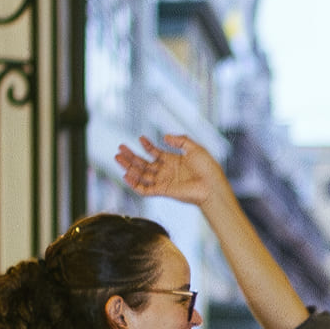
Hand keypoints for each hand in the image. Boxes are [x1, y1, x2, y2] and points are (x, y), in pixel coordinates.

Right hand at [114, 132, 230, 206]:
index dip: (147, 146)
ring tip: (118, 158)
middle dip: (131, 157)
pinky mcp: (163, 191)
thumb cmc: (207, 168)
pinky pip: (145, 189)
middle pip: (144, 164)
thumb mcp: (195, 148)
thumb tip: (165, 136)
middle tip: (119, 149)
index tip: (140, 138)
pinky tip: (126, 175)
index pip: (155, 153)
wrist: (211, 185)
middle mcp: (166, 171)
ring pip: (141, 175)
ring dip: (129, 167)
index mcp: (173, 161)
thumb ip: (180, 140)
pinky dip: (134, 184)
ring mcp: (163, 181)